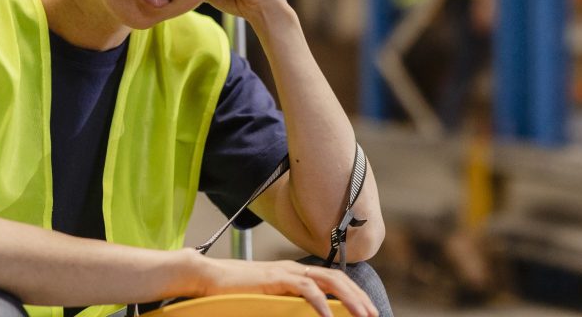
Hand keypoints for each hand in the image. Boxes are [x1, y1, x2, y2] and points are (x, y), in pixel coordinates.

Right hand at [188, 256, 377, 316]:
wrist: (208, 277)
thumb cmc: (233, 291)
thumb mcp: (266, 299)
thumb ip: (285, 303)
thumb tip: (303, 313)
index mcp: (294, 273)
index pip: (332, 280)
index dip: (352, 293)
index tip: (366, 309)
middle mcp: (294, 269)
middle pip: (336, 279)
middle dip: (358, 297)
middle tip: (373, 314)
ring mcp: (285, 272)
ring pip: (327, 281)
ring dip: (348, 299)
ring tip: (362, 315)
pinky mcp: (275, 278)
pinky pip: (304, 290)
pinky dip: (320, 304)